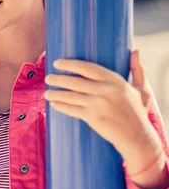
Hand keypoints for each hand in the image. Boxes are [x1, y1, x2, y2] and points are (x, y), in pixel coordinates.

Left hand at [44, 51, 159, 158]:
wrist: (138, 138)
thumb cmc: (137, 113)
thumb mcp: (142, 90)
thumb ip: (137, 70)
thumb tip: (135, 51)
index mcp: (115, 80)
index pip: (87, 67)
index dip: (70, 64)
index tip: (57, 63)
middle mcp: (106, 90)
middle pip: (74, 81)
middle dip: (58, 79)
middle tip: (48, 77)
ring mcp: (98, 104)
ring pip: (70, 95)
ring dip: (55, 93)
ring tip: (46, 92)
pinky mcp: (93, 117)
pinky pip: (71, 109)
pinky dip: (60, 106)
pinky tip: (53, 104)